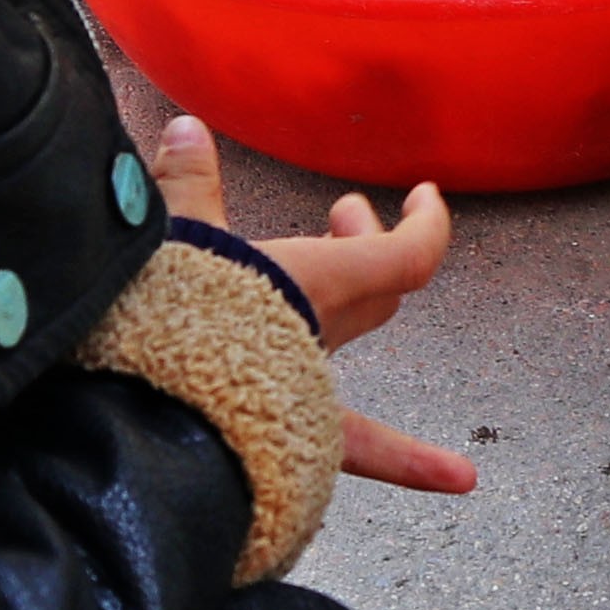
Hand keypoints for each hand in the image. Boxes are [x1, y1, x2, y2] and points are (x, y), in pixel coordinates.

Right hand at [147, 118, 472, 496]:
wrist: (145, 423)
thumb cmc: (163, 321)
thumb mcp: (171, 241)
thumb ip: (187, 185)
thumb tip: (187, 127)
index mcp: (314, 284)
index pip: (405, 255)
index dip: (426, 225)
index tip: (426, 195)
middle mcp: (321, 337)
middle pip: (376, 291)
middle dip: (368, 245)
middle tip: (343, 213)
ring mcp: (309, 392)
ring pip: (357, 344)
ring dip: (363, 305)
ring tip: (342, 269)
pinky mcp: (285, 439)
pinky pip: (355, 447)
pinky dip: (406, 460)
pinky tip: (464, 482)